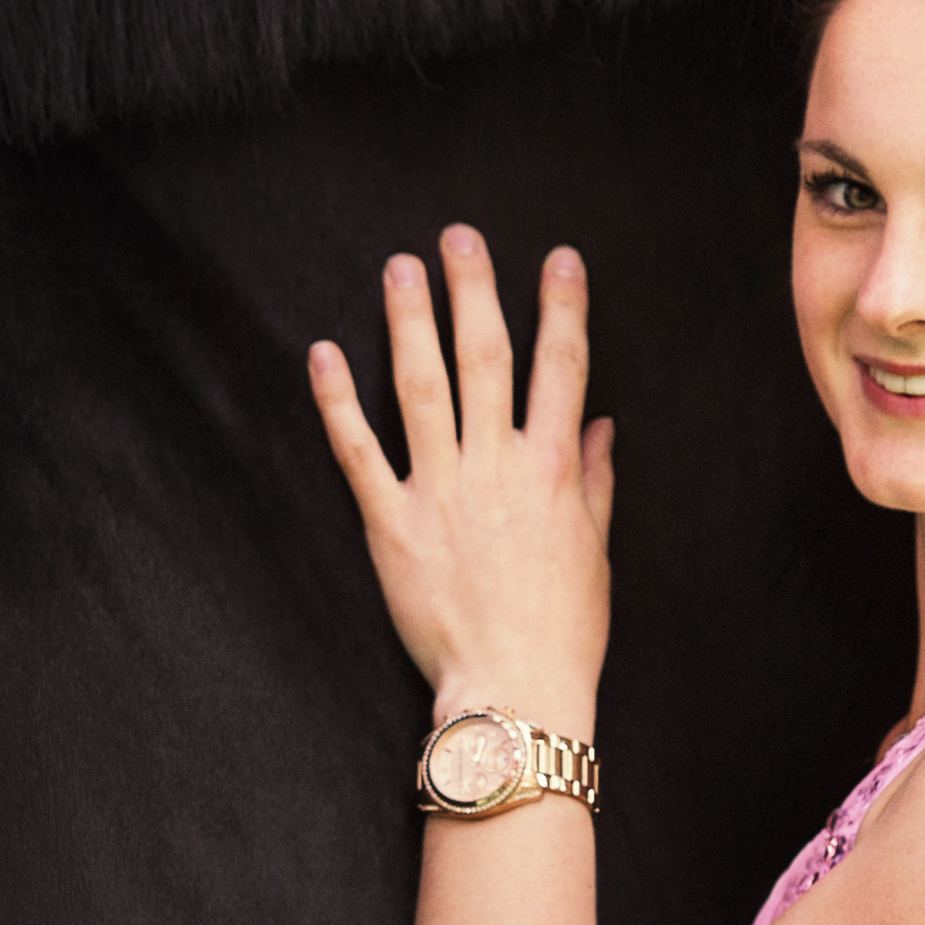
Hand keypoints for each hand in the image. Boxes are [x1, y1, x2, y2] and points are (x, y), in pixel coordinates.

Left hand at [310, 226, 615, 727]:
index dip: (563, 308)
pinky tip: (324, 354)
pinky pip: (358, 450)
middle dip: (475, 291)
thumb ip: (594, 482)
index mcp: (552, 471)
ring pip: (422, 387)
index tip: (560, 260)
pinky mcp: (390, 523)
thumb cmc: (564, 629)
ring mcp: (440, 491)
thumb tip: (601, 427)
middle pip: (487, 358)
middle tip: (460, 237)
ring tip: (401, 269)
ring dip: (410, 322)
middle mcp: (497, 468)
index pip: (562, 369)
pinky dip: (338, 400)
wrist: (514, 687)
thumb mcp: (594, 551)